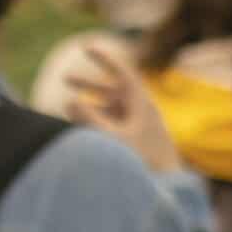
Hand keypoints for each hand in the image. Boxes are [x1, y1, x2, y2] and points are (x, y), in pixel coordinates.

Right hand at [61, 46, 182, 174]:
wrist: (168, 185)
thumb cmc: (143, 160)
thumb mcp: (112, 138)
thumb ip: (90, 119)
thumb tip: (70, 102)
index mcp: (140, 103)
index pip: (121, 71)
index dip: (102, 58)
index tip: (84, 47)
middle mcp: (140, 110)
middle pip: (111, 89)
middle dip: (87, 85)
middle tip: (64, 79)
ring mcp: (139, 125)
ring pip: (110, 109)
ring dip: (89, 108)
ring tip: (66, 110)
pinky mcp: (137, 139)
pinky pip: (113, 123)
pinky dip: (97, 122)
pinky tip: (81, 130)